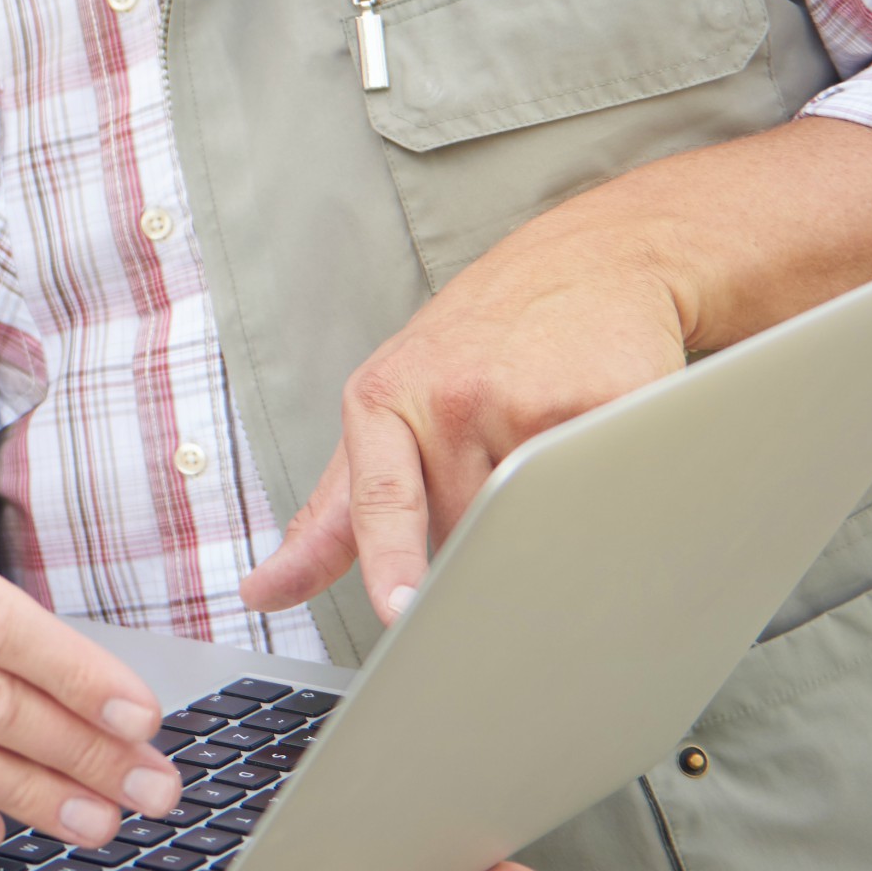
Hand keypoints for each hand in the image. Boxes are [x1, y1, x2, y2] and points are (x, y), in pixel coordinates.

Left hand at [237, 227, 690, 623]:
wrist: (592, 259)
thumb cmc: (482, 338)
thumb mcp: (388, 404)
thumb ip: (334, 511)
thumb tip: (265, 590)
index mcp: (382, 400)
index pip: (380, 499)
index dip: (392, 562)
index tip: (401, 610)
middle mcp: (449, 395)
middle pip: (464, 534)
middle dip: (479, 540)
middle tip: (501, 480)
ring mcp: (527, 397)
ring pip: (529, 525)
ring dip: (540, 523)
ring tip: (549, 455)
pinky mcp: (606, 402)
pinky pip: (596, 492)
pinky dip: (601, 498)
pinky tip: (602, 455)